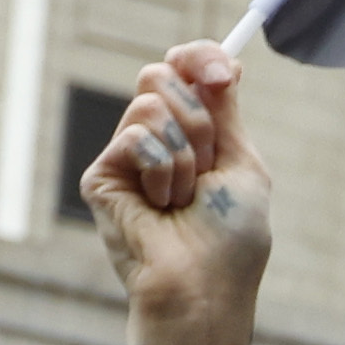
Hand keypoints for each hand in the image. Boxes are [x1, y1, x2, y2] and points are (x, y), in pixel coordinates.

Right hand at [84, 39, 276, 344]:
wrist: (205, 287)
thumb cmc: (231, 239)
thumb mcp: (243, 164)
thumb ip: (227, 111)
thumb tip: (226, 61)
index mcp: (192, 133)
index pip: (183, 68)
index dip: (199, 58)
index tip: (222, 74)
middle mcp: (155, 138)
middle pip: (159, 74)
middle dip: (198, 118)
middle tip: (208, 163)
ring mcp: (125, 156)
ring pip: (149, 103)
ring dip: (186, 154)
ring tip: (184, 198)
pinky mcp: (101, 175)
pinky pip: (135, 137)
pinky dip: (162, 171)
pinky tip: (160, 207)